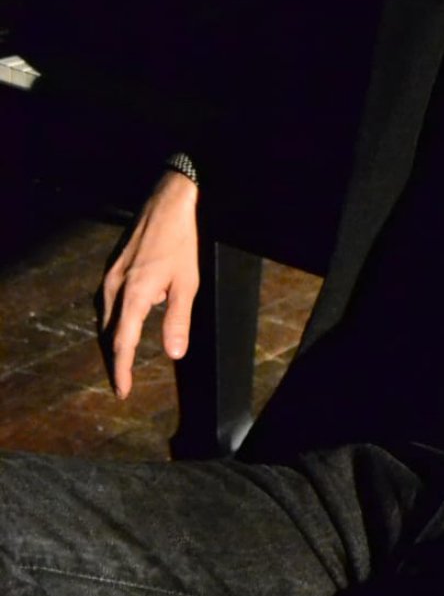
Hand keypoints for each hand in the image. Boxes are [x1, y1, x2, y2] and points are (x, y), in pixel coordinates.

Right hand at [99, 169, 198, 396]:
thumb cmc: (180, 243)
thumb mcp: (187, 283)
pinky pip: (106, 303)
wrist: (166, 204)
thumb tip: (174, 353)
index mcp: (132, 295)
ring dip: (112, 341)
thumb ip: (178, 320)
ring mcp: (109, 277)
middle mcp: (113, 288)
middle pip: (107, 334)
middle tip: (122, 382)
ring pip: (103, 319)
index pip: (122, 343)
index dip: (122, 370)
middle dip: (114, 360)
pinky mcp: (111, 268)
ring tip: (121, 359)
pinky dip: (112, 321)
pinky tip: (124, 323)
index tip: (123, 391)